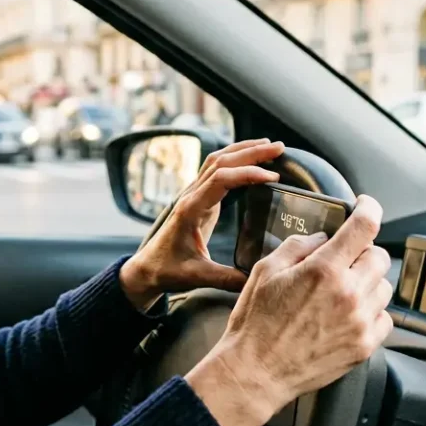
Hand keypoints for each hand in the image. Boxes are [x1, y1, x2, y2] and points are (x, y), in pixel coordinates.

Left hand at [119, 139, 284, 309]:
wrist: (147, 268)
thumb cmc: (168, 270)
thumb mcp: (198, 276)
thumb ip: (228, 279)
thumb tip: (258, 279)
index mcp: (190, 209)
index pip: (221, 180)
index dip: (248, 174)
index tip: (273, 177)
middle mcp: (190, 196)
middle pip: (221, 161)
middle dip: (251, 152)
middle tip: (279, 148)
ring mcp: (193, 194)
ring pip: (217, 161)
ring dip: (243, 151)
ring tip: (269, 146)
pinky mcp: (197, 198)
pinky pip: (216, 170)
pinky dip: (235, 160)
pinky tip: (252, 161)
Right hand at [184, 195, 393, 425]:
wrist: (256, 372)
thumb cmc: (255, 324)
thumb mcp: (266, 271)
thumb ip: (298, 247)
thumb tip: (321, 239)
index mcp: (324, 270)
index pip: (364, 227)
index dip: (369, 209)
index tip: (366, 206)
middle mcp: (349, 294)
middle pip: (380, 257)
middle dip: (363, 252)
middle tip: (343, 260)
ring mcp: (360, 322)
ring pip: (385, 287)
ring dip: (367, 282)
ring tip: (341, 292)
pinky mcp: (364, 346)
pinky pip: (385, 318)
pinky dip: (371, 312)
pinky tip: (347, 315)